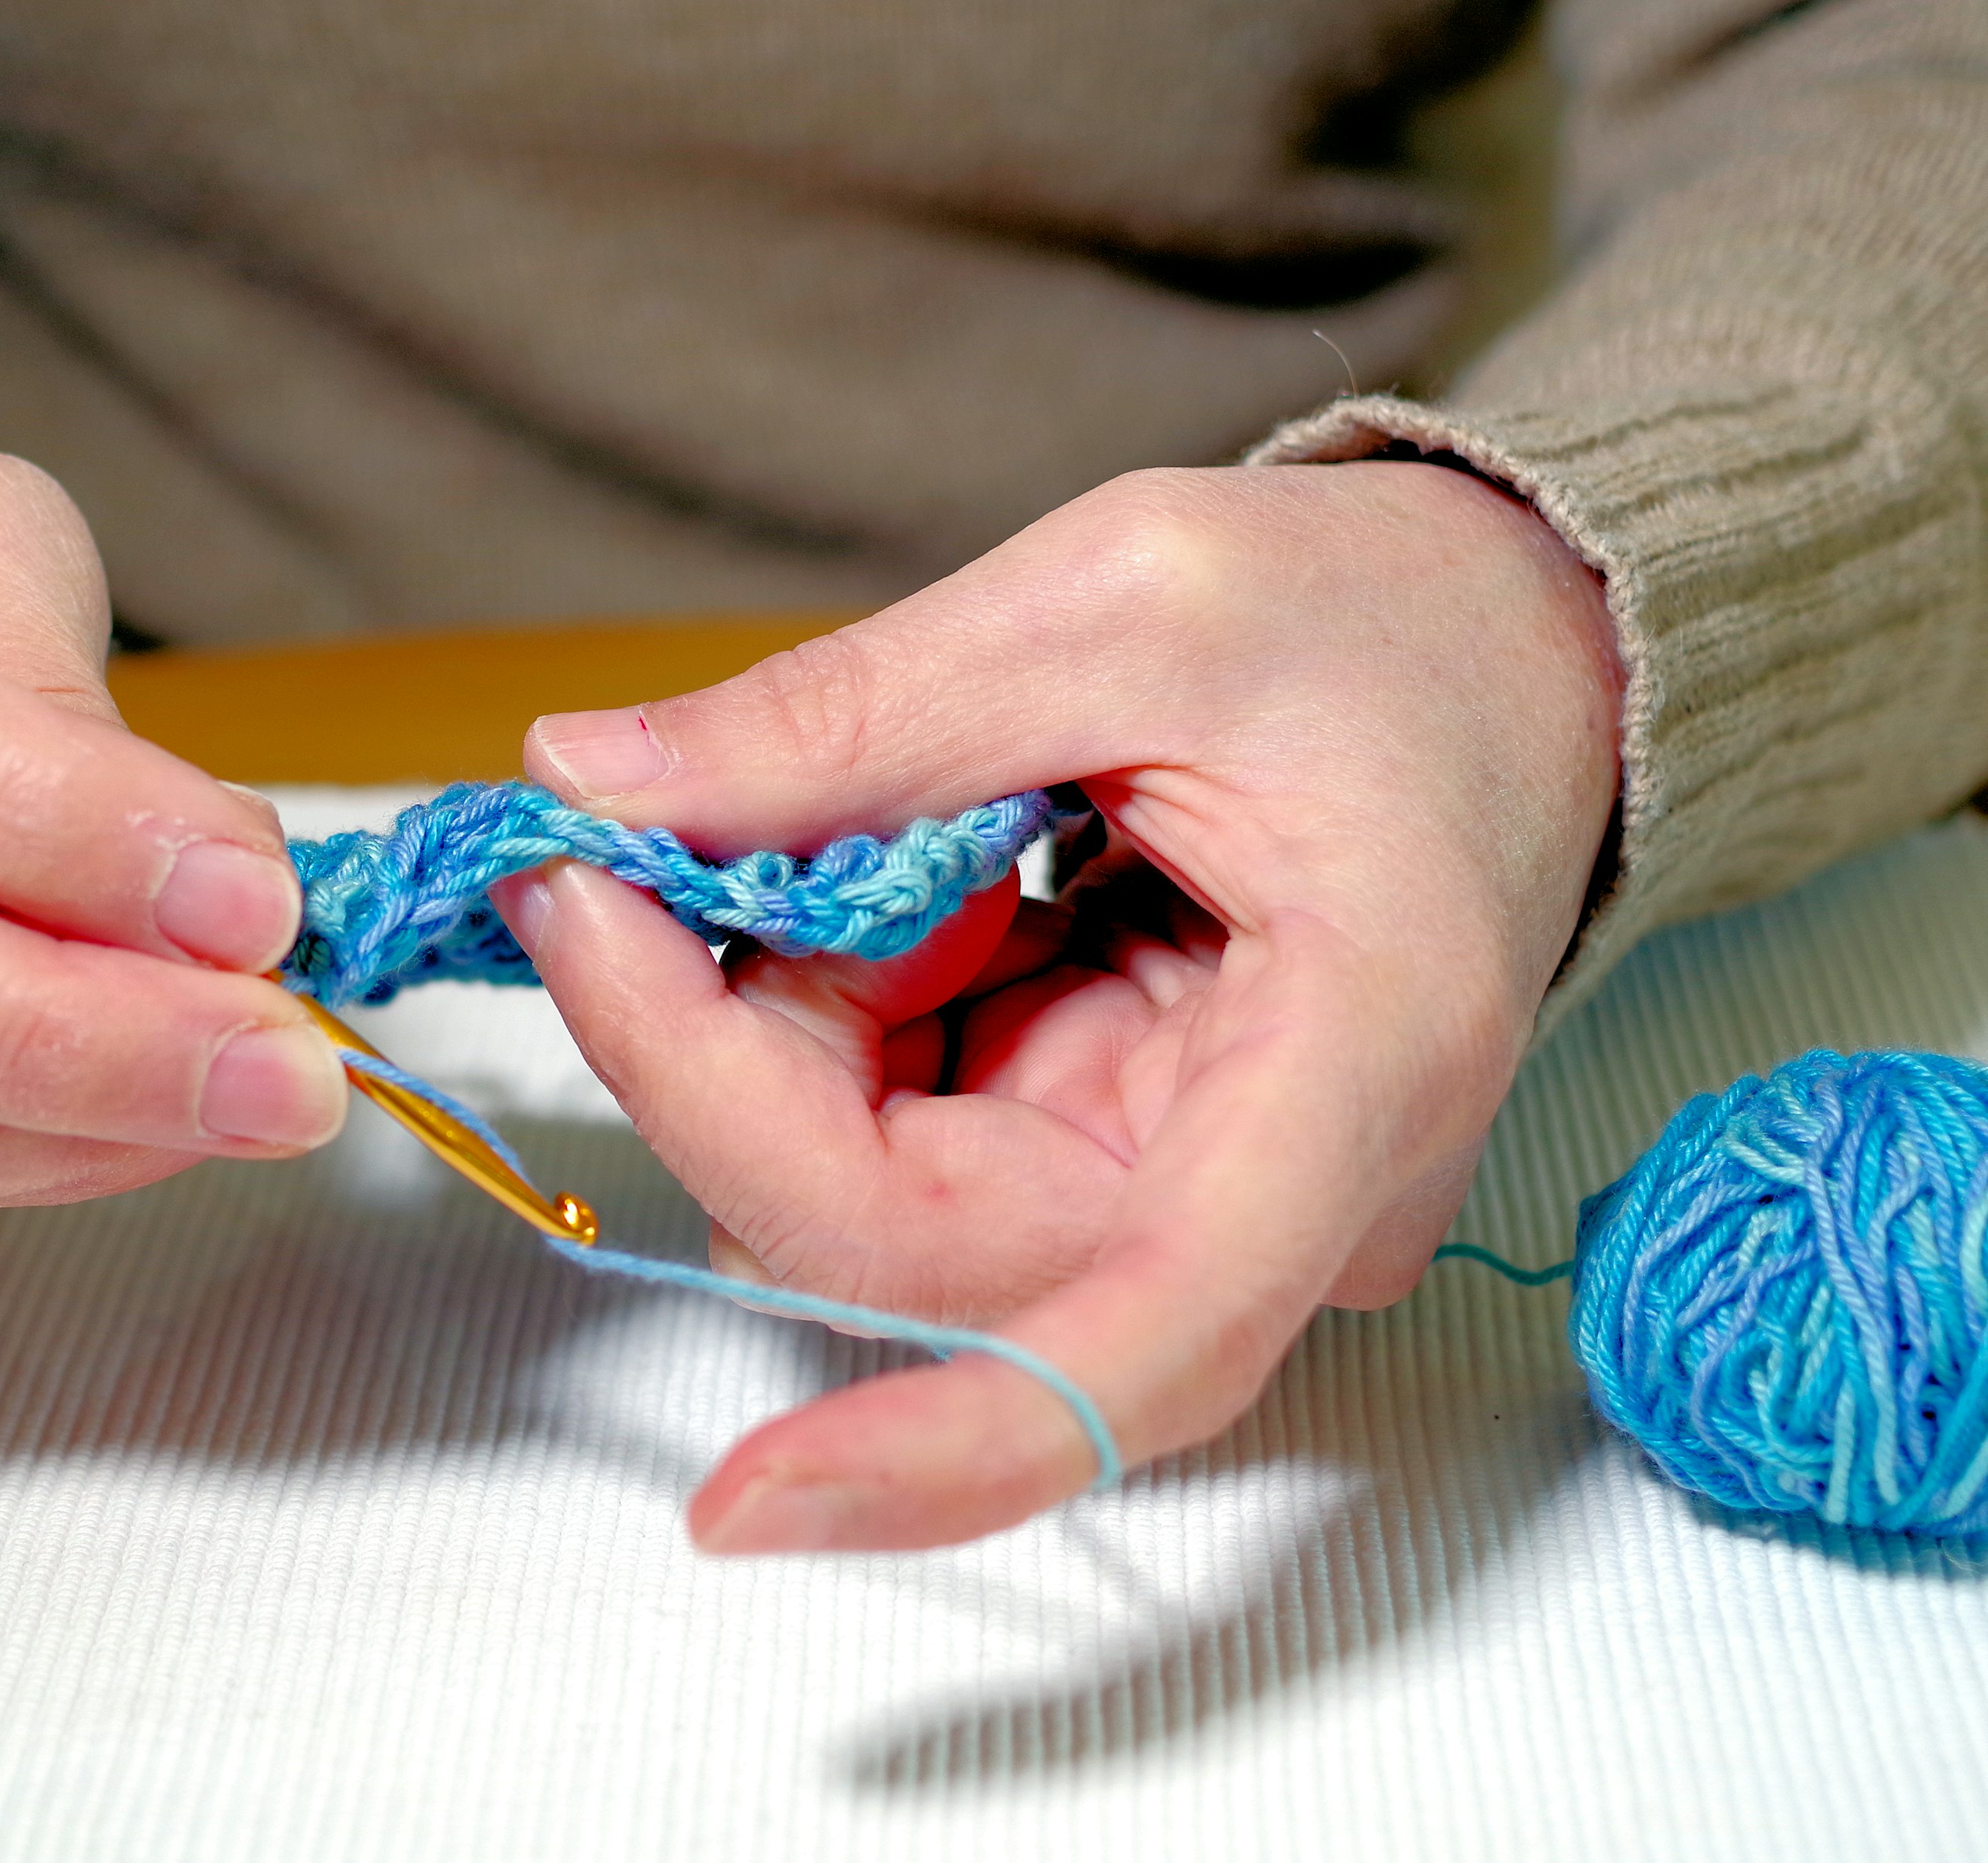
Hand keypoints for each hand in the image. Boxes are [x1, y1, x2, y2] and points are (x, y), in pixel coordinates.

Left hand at [492, 462, 1621, 1549]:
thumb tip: (590, 785)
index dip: (939, 1453)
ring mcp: (1186, 1198)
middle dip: (724, 1058)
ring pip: (872, 1196)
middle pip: (916, 1245)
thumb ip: (852, 715)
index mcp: (1347, 1070)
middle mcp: (1271, 1197)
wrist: (1510, 647)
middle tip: (611, 865)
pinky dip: (838, 1005)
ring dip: (778, 1017)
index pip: (1144, 1351)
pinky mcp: (1112, 1161)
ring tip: (845, 818)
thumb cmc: (1374, 619)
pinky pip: (900, 1136)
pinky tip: (901, 877)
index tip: (732, 1502)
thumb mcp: (1118, 599)